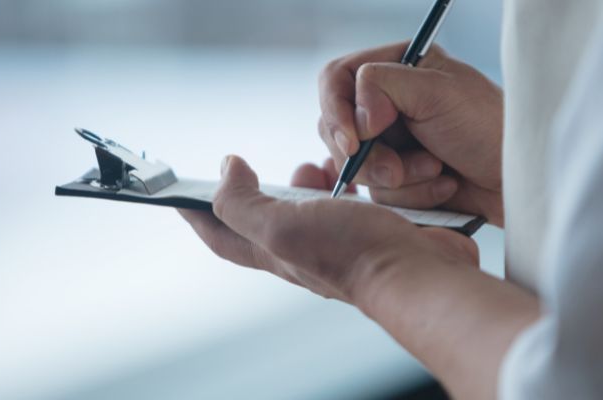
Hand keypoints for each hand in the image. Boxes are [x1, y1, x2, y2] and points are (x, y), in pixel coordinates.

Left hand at [178, 155, 478, 304]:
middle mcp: (304, 249)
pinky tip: (362, 172)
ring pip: (312, 207)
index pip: (223, 235)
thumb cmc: (355, 253)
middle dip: (261, 190)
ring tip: (320, 162)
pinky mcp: (373, 231)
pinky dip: (349, 183)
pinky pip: (352, 203)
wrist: (420, 274)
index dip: (198, 216)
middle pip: (268, 218)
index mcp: (276, 250)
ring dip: (309, 182)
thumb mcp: (282, 224)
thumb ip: (243, 202)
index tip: (182, 197)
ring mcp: (339, 241)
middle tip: (265, 168)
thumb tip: (226, 171)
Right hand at [319, 42, 504, 225]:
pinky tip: (444, 186)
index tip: (353, 142)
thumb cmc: (489, 127)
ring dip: (399, 178)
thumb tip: (356, 117)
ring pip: (358, 169)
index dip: (335, 111)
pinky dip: (413, 195)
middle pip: (337, 130)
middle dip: (370, 157)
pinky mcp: (402, 179)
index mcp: (396, 69)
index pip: (335, 80)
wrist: (521, 180)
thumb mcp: (436, 92)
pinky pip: (381, 194)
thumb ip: (383, 86)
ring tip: (437, 170)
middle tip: (398, 168)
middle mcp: (389, 104)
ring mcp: (393, 144)